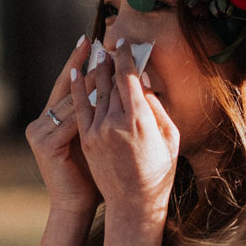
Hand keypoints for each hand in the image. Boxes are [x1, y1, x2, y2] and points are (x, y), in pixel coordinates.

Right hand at [25, 36, 98, 216]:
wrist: (76, 205)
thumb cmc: (92, 174)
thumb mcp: (94, 137)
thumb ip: (97, 115)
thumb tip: (114, 87)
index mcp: (50, 120)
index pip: (65, 85)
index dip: (76, 62)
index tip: (89, 39)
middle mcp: (40, 122)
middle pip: (64, 87)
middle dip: (81, 63)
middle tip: (95, 40)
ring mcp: (39, 132)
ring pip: (68, 101)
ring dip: (87, 81)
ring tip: (103, 61)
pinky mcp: (44, 144)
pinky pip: (69, 120)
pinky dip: (84, 106)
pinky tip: (98, 91)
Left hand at [72, 37, 179, 223]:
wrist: (133, 203)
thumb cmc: (159, 172)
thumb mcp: (169, 138)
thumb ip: (156, 108)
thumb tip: (142, 82)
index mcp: (140, 120)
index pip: (129, 78)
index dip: (126, 56)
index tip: (124, 41)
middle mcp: (116, 122)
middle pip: (112, 82)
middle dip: (112, 61)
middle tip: (111, 43)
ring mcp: (98, 131)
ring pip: (96, 93)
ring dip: (97, 71)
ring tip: (98, 53)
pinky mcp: (87, 139)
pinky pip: (79, 108)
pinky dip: (77, 89)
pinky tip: (76, 73)